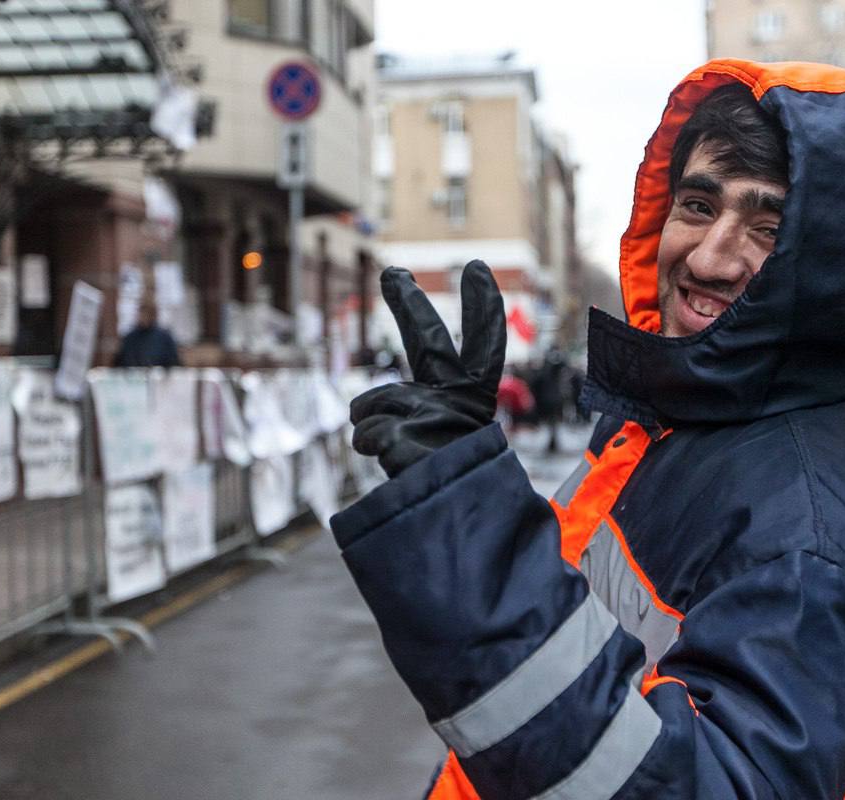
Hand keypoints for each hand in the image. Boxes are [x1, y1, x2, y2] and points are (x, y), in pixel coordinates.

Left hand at [351, 260, 505, 477]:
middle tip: (393, 271)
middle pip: (429, 340)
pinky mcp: (405, 438)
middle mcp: (457, 402)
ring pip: (373, 403)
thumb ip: (415, 418)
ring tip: (398, 458)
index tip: (475, 268)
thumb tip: (358, 408)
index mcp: (475, 402)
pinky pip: (366, 432)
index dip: (483, 307)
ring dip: (371, 427)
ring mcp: (432, 417)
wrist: (463, 532)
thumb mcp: (446, 449)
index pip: (486, 346)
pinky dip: (371, 447)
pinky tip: (398, 469)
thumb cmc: (454, 491)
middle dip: (409, 302)